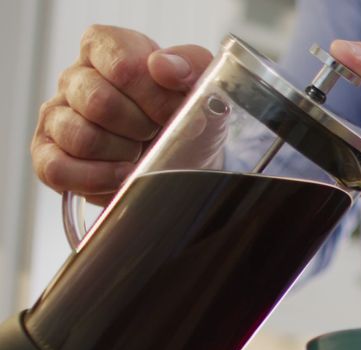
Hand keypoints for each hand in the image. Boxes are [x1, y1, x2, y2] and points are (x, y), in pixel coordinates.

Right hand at [31, 25, 212, 204]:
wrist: (183, 159)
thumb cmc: (186, 117)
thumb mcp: (201, 85)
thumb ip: (190, 64)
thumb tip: (163, 66)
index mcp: (107, 48)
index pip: (121, 64)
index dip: (153, 94)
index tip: (173, 112)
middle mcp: (76, 78)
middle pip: (98, 101)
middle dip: (140, 127)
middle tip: (156, 133)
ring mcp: (58, 116)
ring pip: (80, 137)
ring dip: (122, 153)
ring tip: (140, 153)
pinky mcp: (48, 155)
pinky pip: (57, 170)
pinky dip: (97, 179)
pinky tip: (122, 176)